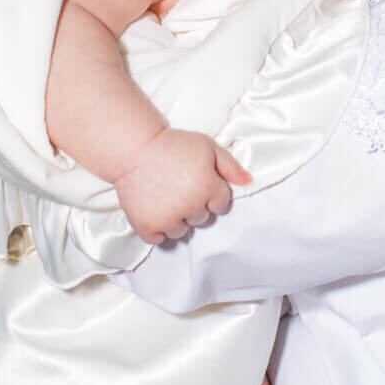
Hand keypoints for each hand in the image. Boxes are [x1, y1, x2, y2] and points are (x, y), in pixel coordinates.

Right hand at [114, 128, 250, 244]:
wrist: (136, 149)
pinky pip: (159, 240)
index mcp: (208, 187)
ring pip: (181, 231)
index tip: (199, 181)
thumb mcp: (208, 147)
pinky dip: (159, 229)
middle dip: (195, 205)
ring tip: (167, 198)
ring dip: (177, 219)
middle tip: (180, 187)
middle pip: (202, 218)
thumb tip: (249, 181)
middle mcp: (190, 206)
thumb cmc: (175, 145)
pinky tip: (156, 210)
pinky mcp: (146, 226)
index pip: (221, 204)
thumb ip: (231, 165)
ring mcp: (167, 218)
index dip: (211, 192)